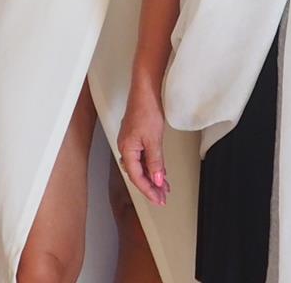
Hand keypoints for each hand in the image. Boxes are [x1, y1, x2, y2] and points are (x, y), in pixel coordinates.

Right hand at [116, 86, 170, 205]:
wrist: (146, 90)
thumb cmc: (146, 109)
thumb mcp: (154, 139)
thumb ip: (156, 162)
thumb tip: (158, 180)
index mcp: (127, 149)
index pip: (137, 177)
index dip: (148, 190)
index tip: (158, 199)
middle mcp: (126, 147)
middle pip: (138, 173)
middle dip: (151, 187)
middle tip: (162, 198)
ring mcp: (131, 142)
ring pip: (141, 166)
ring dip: (153, 178)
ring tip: (164, 189)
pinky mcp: (137, 136)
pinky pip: (144, 157)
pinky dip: (152, 166)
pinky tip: (160, 171)